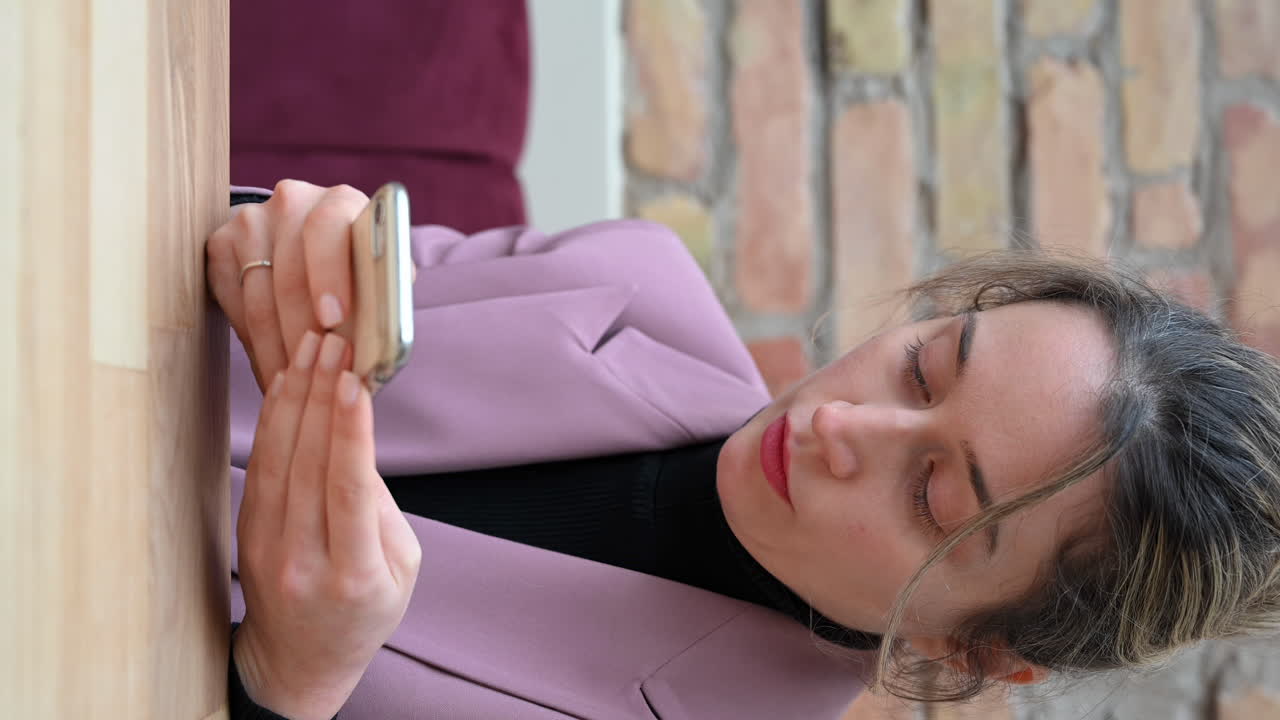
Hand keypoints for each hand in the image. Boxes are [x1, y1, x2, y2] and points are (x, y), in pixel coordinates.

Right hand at [207, 180, 368, 392]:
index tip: (334, 319)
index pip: (327, 228)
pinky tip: (273, 369)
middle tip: (319, 375)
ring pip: (260, 300)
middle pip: (290, 275)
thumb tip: (384, 339)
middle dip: (306, 334)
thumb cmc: (356, 266)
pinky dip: (255, 344)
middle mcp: (292, 202)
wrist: (305, 242)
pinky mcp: (221, 244)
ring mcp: (250, 221)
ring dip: (280, 350)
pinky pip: (235, 306)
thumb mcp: (377, 271)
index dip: (329, 275)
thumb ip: (383, 292)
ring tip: (298, 382)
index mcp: (340, 202)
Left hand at [232, 331, 421, 719]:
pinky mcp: (248, 533)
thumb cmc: (366, 610)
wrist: (300, 660)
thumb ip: (382, 508)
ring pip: (279, 459)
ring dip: (296, 396)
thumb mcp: (403, 569)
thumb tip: (357, 438)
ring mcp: (268, 548)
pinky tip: (287, 386)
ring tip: (312, 348)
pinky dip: (274, 421)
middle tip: (334, 344)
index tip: (356, 383)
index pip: (349, 490)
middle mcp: (304, 560)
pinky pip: (261, 467)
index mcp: (355, 574)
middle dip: (322, 395)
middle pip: (309, 463)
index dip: (351, 432)